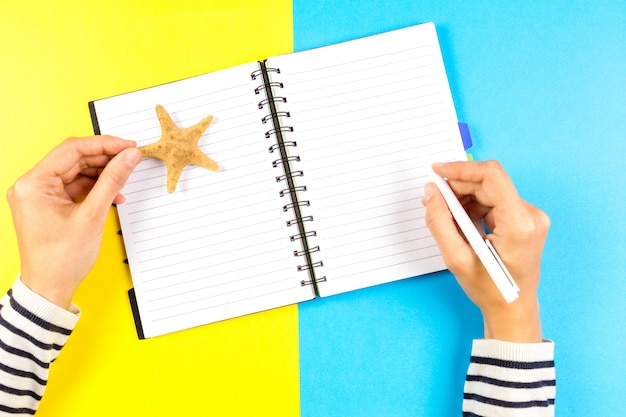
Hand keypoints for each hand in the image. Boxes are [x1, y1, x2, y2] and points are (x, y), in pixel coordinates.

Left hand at [6, 136, 141, 309]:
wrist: (50, 288)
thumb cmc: (60, 259)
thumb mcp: (92, 215)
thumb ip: (112, 181)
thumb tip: (129, 157)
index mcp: (33, 184)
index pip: (72, 150)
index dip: (104, 145)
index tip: (127, 146)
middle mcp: (31, 185)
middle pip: (74, 159)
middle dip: (105, 159)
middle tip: (131, 159)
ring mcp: (39, 195)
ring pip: (77, 172)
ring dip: (102, 175)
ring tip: (124, 179)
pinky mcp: (49, 204)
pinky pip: (75, 186)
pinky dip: (95, 188)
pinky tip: (112, 194)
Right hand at [422, 160, 549, 342]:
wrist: (512, 309)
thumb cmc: (489, 289)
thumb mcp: (455, 258)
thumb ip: (439, 222)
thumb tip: (431, 192)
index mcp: (519, 224)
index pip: (492, 176)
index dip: (461, 169)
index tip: (437, 171)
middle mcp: (531, 215)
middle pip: (489, 183)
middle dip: (458, 187)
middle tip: (434, 199)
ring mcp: (531, 217)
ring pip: (490, 191)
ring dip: (465, 198)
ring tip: (447, 218)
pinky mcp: (526, 219)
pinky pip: (495, 201)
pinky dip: (474, 206)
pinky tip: (462, 222)